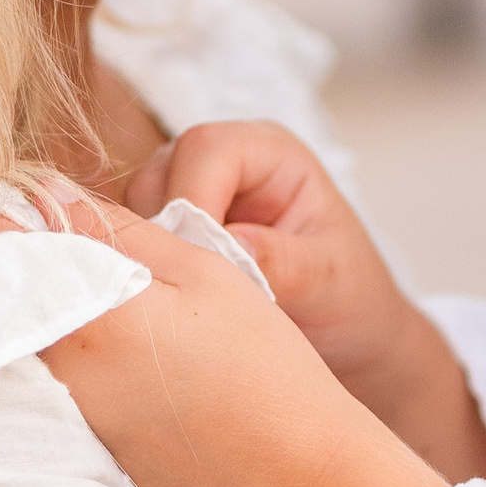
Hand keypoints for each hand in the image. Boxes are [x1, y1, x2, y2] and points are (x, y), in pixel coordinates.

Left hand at [0, 194, 449, 486]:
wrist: (301, 482)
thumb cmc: (264, 369)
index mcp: (80, 317)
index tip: (63, 225)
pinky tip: (147, 388)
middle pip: (9, 304)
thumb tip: (47, 195)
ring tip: (136, 339)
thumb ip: (116, 230)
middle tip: (108, 278)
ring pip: (32, 355)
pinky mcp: (87, 465)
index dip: (26, 224)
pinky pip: (60, 406)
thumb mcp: (201, 272)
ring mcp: (66, 430)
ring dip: (63, 334)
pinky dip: (87, 385)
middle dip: (43, 279)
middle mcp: (55, 379)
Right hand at [122, 123, 485, 483]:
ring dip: (150, 255)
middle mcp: (225, 163)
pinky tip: (168, 307)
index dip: (191, 199)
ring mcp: (193, 195)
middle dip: (163, 231)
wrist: (347, 337)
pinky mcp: (173, 233)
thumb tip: (231, 245)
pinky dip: (145, 271)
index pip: (206, 149)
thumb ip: (283, 260)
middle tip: (183, 290)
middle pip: (160, 172)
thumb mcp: (328, 281)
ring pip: (137, 207)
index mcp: (271, 153)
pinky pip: (136, 241)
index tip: (198, 263)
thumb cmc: (350, 299)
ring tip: (181, 302)